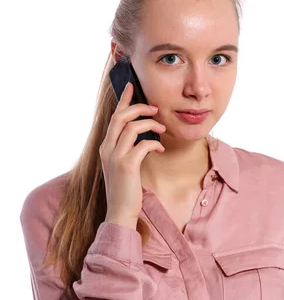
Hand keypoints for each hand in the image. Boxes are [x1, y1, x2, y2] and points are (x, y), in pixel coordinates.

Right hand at [100, 82, 165, 226]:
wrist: (120, 212)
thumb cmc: (125, 190)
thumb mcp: (123, 166)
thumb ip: (128, 149)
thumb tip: (143, 135)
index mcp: (106, 147)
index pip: (114, 117)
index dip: (123, 100)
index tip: (132, 86)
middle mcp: (107, 149)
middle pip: (120, 117)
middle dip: (139, 108)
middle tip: (155, 108)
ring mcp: (115, 157)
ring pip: (132, 128)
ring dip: (150, 125)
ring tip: (162, 129)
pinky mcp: (126, 166)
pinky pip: (142, 145)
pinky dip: (154, 143)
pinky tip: (161, 149)